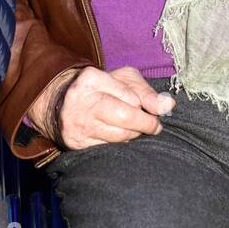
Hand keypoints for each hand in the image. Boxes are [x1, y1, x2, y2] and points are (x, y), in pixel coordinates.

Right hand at [28, 65, 174, 149]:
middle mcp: (82, 100)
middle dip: (146, 124)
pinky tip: (118, 137)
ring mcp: (77, 123)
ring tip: (134, 129)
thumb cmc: (100, 90)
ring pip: (119, 136)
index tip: (146, 108)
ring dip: (134, 135)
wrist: (60, 105)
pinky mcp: (76, 143)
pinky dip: (119, 145)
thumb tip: (168, 106)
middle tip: (154, 126)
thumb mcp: (123, 81)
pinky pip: (109, 149)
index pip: (131, 96)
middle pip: (126, 117)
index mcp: (92, 78)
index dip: (144, 105)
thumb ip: (147, 92)